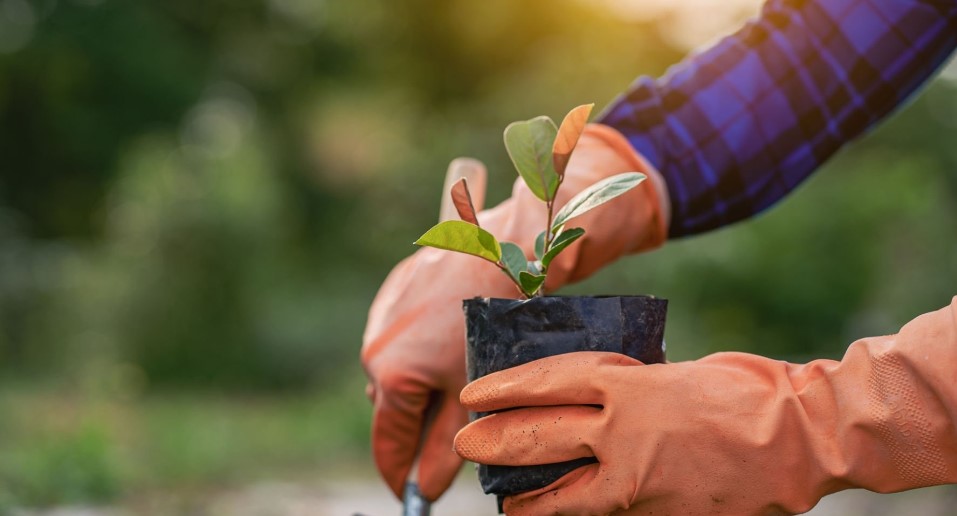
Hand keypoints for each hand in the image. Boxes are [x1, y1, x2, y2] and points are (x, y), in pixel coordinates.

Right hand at [363, 124, 669, 500]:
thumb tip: (427, 486)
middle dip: (418, 424)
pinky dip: (421, 347)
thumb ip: (447, 446)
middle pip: (391, 407)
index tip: (410, 494)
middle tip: (453, 430)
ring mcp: (382, 317)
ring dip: (419, 382)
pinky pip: (399, 334)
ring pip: (395, 369)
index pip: (387, 443)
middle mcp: (375, 347)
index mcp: (392, 376)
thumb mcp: (475, 395)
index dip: (399, 476)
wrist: (506, 249)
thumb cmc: (496, 324)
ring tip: (460, 372)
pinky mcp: (394, 290)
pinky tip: (453, 338)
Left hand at [454, 299, 956, 514]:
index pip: (548, 384)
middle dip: (495, 442)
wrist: (802, 438)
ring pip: (565, 499)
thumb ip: (629, 390)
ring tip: (505, 500)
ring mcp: (641, 485)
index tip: (473, 394)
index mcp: (630, 388)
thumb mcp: (676, 372)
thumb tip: (593, 402)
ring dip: (528, 499)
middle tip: (467, 443)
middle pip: (540, 440)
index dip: (505, 388)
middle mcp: (625, 437)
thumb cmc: (746, 391)